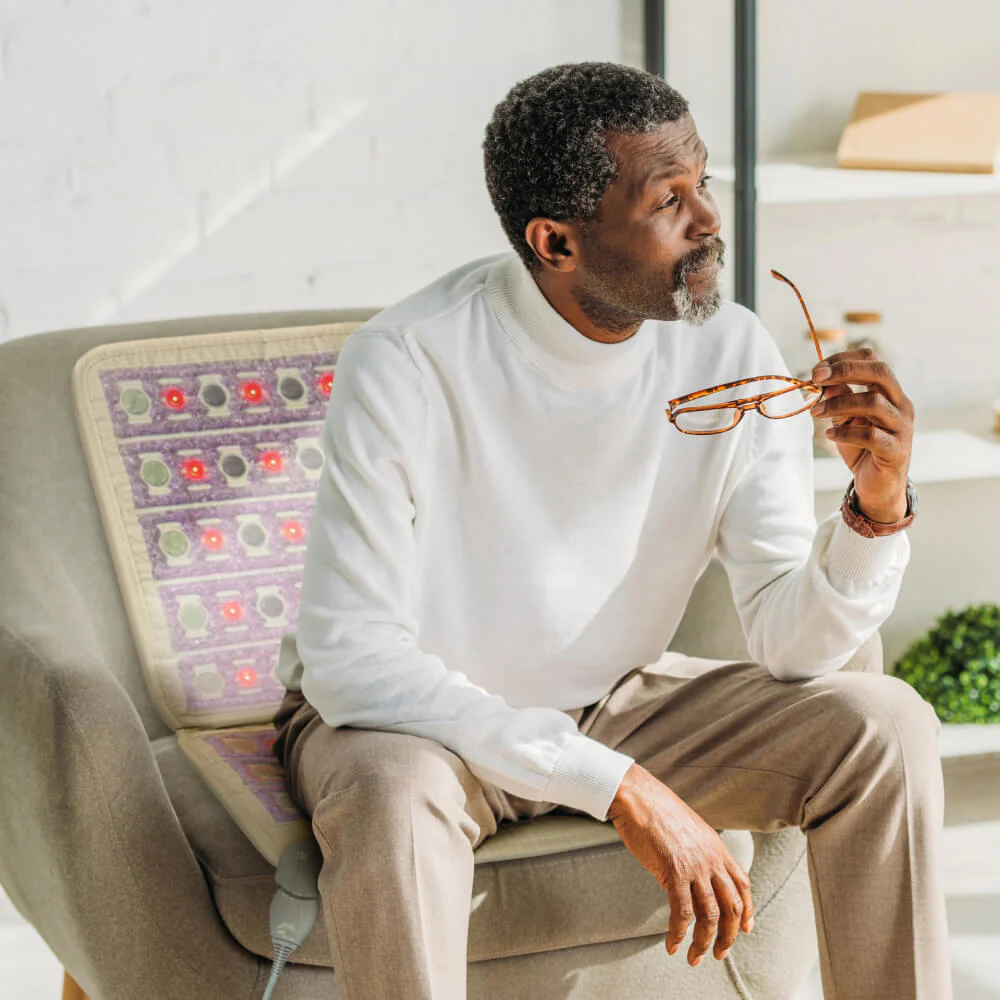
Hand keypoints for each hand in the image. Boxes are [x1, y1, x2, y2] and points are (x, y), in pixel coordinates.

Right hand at [607, 763, 753, 966]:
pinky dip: (678, 933)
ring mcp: (695, 867)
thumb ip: (699, 851)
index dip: (747, 911)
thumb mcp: (689, 830)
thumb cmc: (657, 810)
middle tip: (719, 954)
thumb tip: (697, 871)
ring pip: (709, 916)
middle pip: (732, 907)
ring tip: (693, 957)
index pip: (743, 885)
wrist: (638, 797)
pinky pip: (681, 913)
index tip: (744, 930)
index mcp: (717, 848)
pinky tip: (672, 944)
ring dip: (703, 942)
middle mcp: (712, 860)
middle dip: (728, 936)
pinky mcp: (674, 872)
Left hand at [809, 348, 914, 521]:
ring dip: (839, 403)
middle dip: (846, 370)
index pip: (873, 361)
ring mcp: (902, 428)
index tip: (817, 369)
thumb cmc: (861, 449)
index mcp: (890, 393)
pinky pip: (872, 436)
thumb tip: (824, 381)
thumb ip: (839, 400)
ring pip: (874, 403)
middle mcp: (901, 405)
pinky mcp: (896, 451)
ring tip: (815, 412)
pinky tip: (829, 434)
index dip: (845, 359)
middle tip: (816, 377)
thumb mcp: (845, 420)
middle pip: (880, 373)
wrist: (878, 486)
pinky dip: (846, 432)